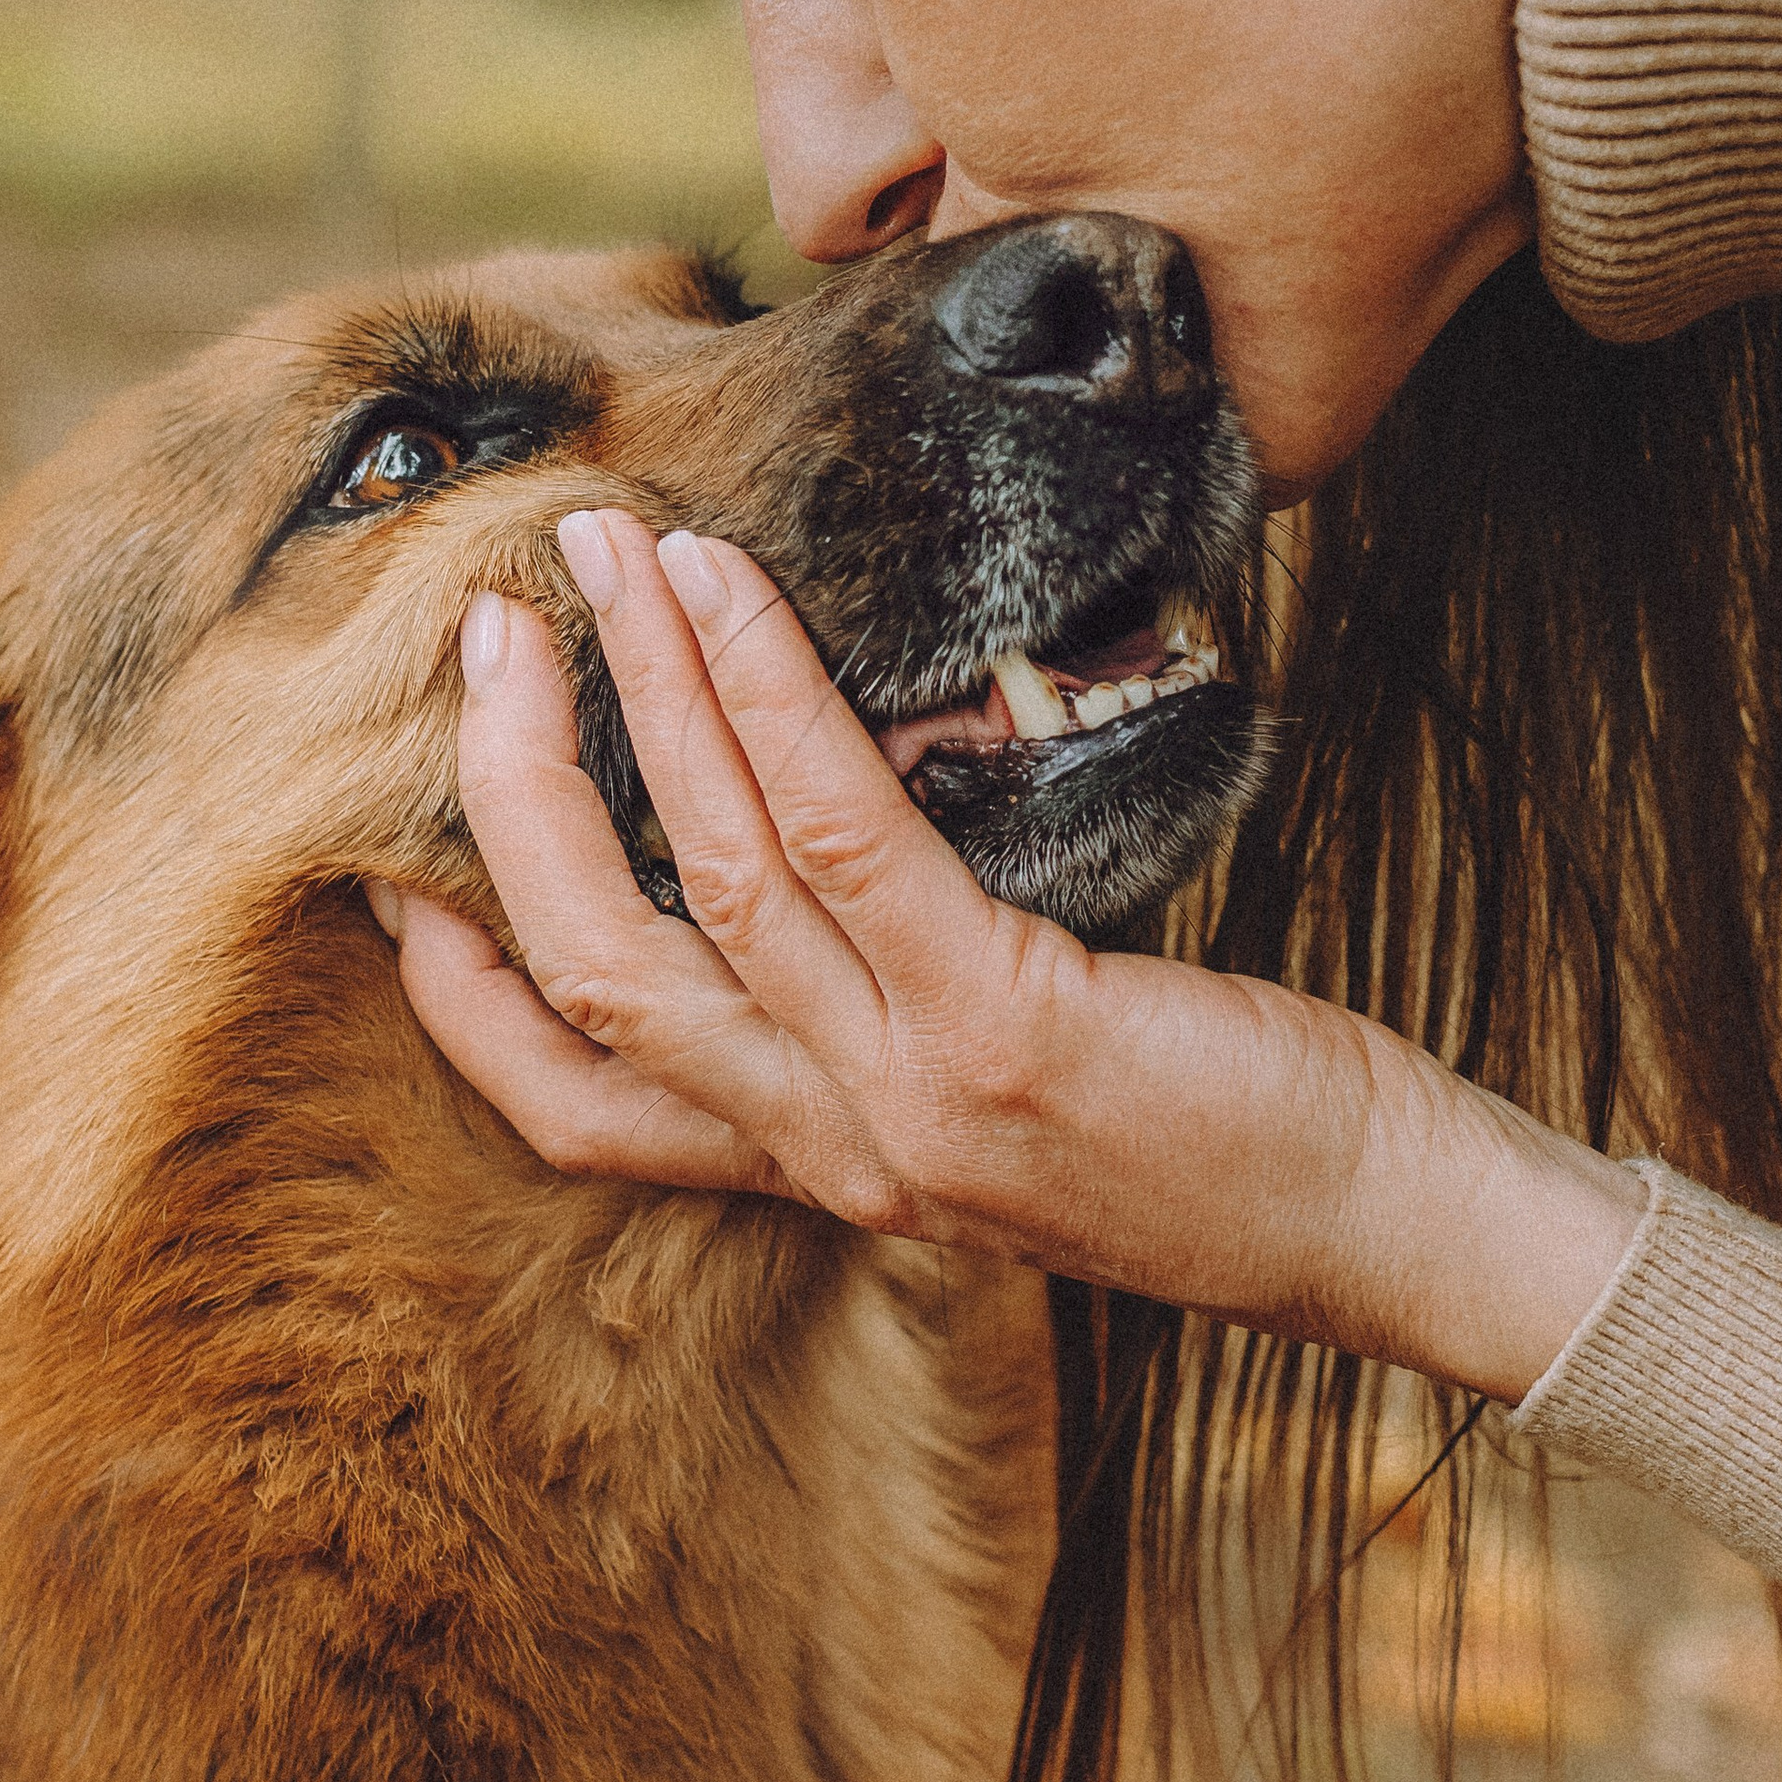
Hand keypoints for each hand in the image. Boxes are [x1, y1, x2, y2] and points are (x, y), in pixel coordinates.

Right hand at [368, 512, 1644, 1402]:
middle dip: (508, 786)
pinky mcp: (998, 1030)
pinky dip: (757, 698)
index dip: (457, 985)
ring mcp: (903, 1102)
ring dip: (632, 691)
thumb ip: (881, 1000)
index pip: (569, 1103)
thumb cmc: (1209, 1129)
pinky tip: (728, 593)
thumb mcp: (996, 1078)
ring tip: (603, 553)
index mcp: (813, 1164)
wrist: (1382, 1227)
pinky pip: (835, 836)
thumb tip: (800, 819)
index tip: (399, 852)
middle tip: (485, 629)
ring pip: (693, 875)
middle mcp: (829, 1150)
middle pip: (590, 966)